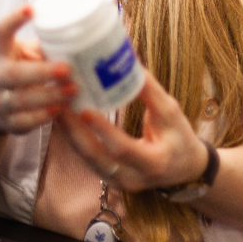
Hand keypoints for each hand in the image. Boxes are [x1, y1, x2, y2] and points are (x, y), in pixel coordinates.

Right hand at [0, 4, 76, 134]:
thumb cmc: (18, 68)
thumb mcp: (25, 52)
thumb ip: (47, 43)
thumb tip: (87, 29)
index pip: (2, 30)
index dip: (15, 19)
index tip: (33, 9)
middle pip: (14, 74)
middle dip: (42, 72)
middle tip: (67, 69)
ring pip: (20, 100)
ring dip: (48, 96)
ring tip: (73, 90)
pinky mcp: (5, 121)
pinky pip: (23, 121)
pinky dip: (43, 116)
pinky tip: (60, 109)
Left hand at [55, 69, 209, 190]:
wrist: (184, 169)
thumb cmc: (179, 137)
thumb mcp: (171, 112)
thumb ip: (150, 90)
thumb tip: (129, 60)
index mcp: (154, 163)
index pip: (123, 148)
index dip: (103, 129)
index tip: (85, 109)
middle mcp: (133, 178)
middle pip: (97, 158)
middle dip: (75, 132)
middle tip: (61, 105)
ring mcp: (118, 182)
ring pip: (87, 160)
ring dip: (70, 134)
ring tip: (58, 108)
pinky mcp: (108, 178)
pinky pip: (87, 159)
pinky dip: (75, 139)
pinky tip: (65, 120)